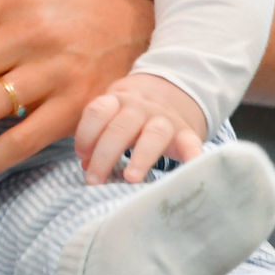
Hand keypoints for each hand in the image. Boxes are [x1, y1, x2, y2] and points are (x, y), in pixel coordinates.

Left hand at [74, 72, 205, 184]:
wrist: (168, 93)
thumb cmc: (130, 116)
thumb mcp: (112, 117)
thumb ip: (98, 138)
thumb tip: (87, 166)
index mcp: (117, 101)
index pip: (99, 111)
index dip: (87, 133)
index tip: (82, 156)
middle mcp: (141, 108)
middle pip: (121, 127)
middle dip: (104, 155)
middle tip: (94, 180)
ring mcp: (165, 120)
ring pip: (154, 134)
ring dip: (141, 157)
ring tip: (130, 178)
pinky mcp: (186, 134)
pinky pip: (191, 143)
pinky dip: (192, 156)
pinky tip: (190, 169)